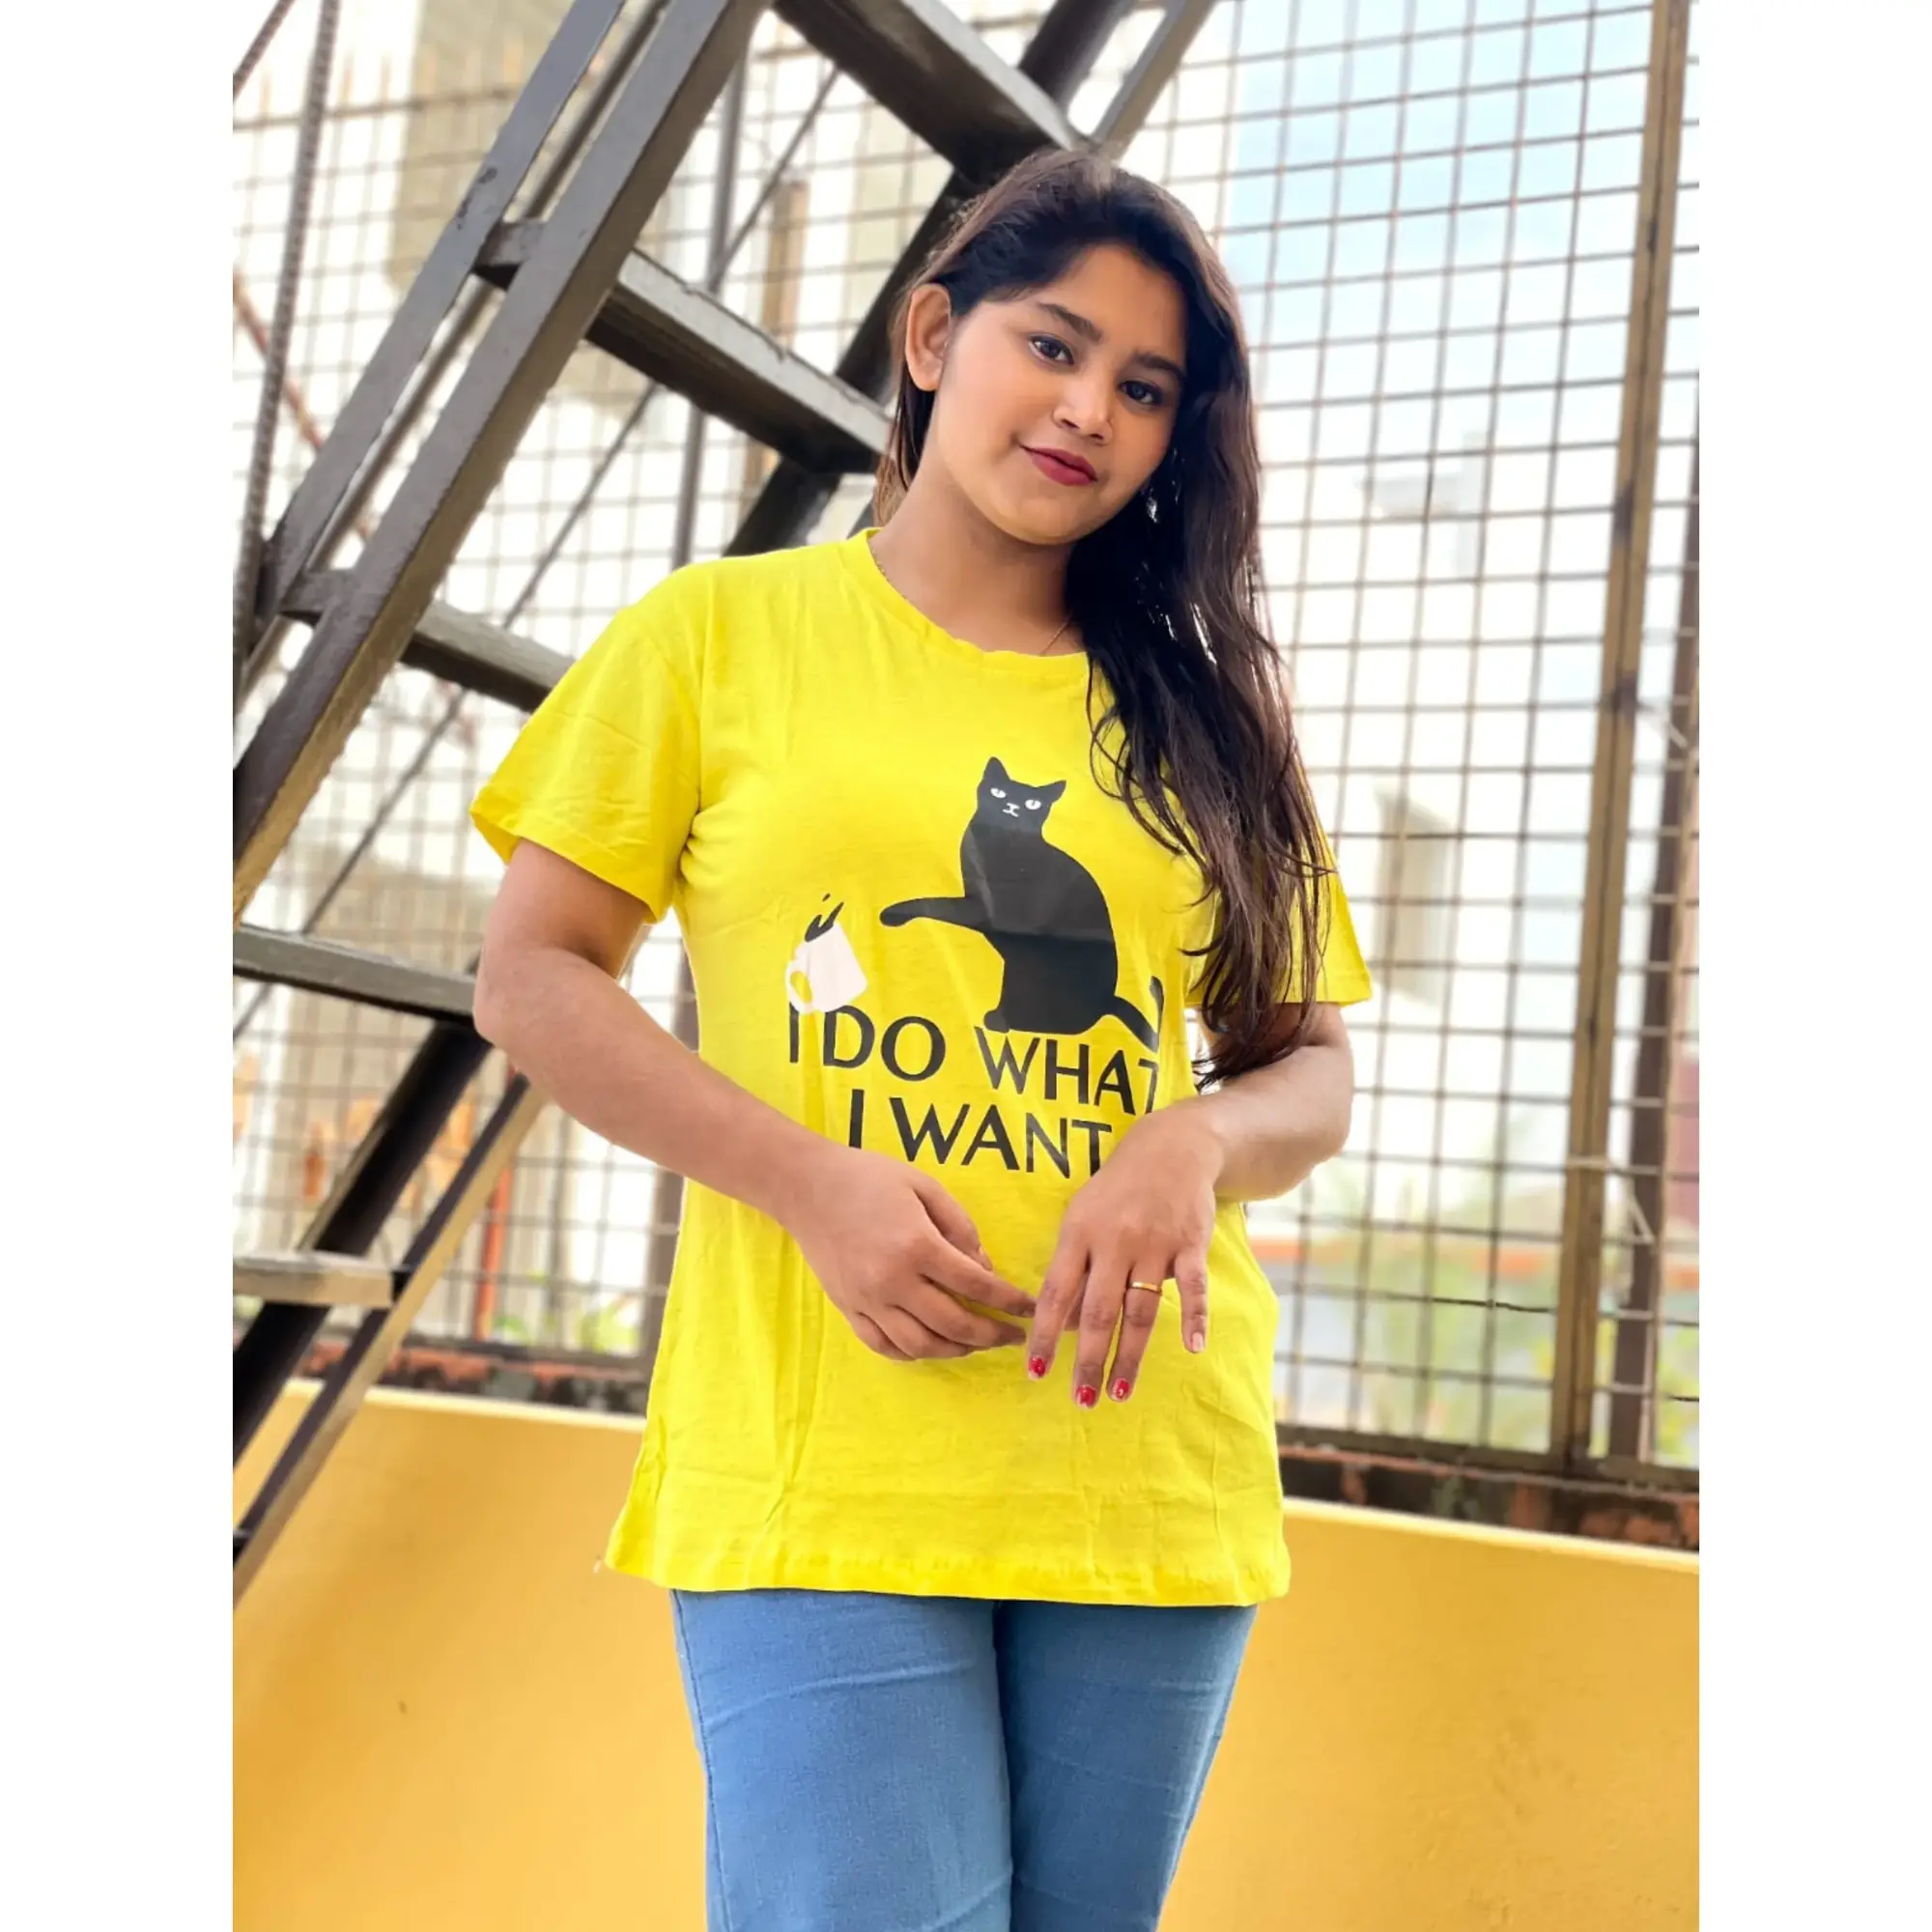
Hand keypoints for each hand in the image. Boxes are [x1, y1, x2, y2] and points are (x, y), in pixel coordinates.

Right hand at [784, 1145, 1036, 1361]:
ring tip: (977, 1343)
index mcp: (917, 1245)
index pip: (976, 1284)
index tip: (1030, 1309)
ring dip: (957, 1350)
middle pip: (953, 1323)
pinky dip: (913, 1353)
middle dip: (991, 1334)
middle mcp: (893, 1280)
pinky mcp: (849, 1309)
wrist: (807, 1187)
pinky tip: (933, 1346)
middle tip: (1014, 1336)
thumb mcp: (925, 1186)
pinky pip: (885, 1346)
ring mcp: (868, 1300)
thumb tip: (985, 1269)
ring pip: (921, 1345)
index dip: (1009, 1301)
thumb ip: (961, 1227)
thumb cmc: (869, 1177)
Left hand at [1025, 1105, 1218, 1405]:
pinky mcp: (1191, 1244)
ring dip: (1129, 1355)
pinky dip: (1194, 1317)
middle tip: (1082, 1400)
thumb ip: (1075, 1268)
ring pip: (1140, 1310)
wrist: (1171, 1149)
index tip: (1035, 1372)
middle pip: (1098, 1312)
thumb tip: (1067, 1327)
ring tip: (1119, 1392)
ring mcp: (1154, 1243)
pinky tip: (1191, 1348)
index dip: (1045, 1335)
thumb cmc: (1117, 1192)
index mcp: (1079, 1234)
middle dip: (1088, 1361)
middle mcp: (1114, 1241)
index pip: (1056, 1293)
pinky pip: (1193, 1287)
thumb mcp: (1083, 1218)